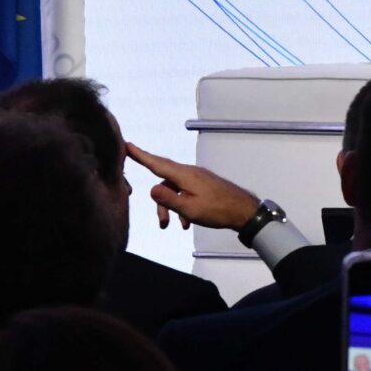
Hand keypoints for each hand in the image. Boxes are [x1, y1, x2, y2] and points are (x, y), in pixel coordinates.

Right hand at [124, 142, 260, 231]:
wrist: (243, 211)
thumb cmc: (218, 210)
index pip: (157, 163)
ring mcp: (197, 178)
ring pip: (174, 190)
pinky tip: (186, 222)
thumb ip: (169, 199)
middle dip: (160, 202)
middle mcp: (190, 172)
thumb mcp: (189, 209)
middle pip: (164, 181)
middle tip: (162, 223)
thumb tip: (150, 188)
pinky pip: (184, 193)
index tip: (126, 145)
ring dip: (171, 207)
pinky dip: (182, 207)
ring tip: (175, 226)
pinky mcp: (202, 185)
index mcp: (185, 175)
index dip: (141, 155)